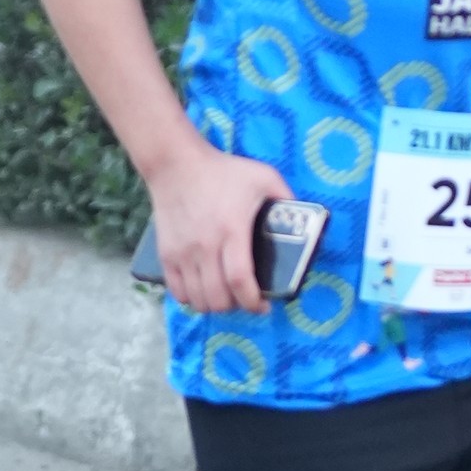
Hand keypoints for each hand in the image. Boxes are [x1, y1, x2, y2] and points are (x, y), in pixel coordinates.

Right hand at [146, 140, 291, 314]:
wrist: (175, 164)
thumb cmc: (222, 171)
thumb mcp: (263, 176)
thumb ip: (285, 196)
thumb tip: (304, 219)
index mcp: (231, 231)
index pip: (239, 281)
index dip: (252, 302)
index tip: (264, 305)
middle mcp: (205, 247)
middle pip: (217, 298)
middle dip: (236, 307)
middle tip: (245, 298)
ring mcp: (182, 253)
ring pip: (197, 300)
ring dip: (214, 305)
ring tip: (225, 296)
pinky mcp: (166, 254)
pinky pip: (177, 292)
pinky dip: (191, 298)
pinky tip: (202, 289)